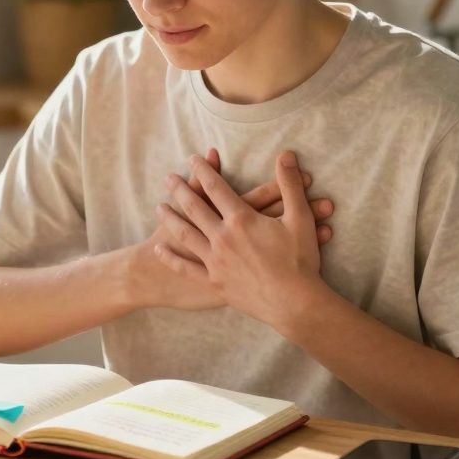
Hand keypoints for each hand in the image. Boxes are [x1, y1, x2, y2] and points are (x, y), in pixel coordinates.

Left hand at [155, 150, 326, 332]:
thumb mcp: (300, 217)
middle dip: (180, 190)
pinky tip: (159, 249)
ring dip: (170, 219)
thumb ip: (289, 184)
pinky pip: (186, 268)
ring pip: (185, 234)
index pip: (215, 187)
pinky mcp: (214, 282)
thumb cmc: (300, 260)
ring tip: (158, 207)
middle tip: (168, 178)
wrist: (294, 303)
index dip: (203, 170)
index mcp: (240, 219)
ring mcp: (215, 261)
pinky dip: (171, 258)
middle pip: (194, 207)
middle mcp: (222, 237)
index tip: (193, 158)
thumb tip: (286, 154)